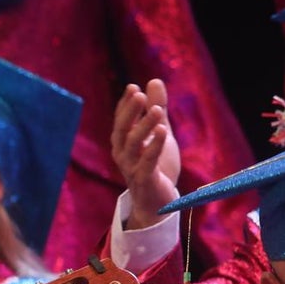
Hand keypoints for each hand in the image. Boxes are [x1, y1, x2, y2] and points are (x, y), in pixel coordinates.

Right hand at [111, 79, 180, 229]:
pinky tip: (162, 131)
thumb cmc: (156, 166)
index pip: (121, 120)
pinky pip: (147, 161)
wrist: (157, 202)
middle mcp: (122, 154)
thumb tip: (153, 81)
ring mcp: (131, 168)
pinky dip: (154, 146)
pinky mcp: (144, 180)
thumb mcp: (159, 133)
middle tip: (139, 94)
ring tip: (157, 110)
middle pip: (122, 130)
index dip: (126, 105)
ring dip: (144, 126)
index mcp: (123, 143)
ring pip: (133, 144)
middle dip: (129, 112)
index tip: (133, 87)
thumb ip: (156, 109)